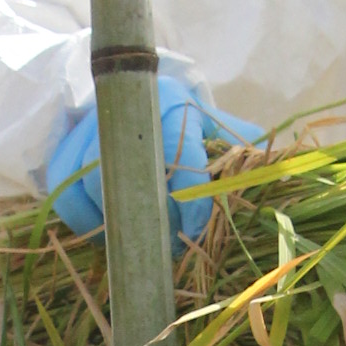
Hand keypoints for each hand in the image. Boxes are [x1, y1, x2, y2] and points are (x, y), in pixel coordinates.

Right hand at [44, 72, 249, 244]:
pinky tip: (108, 234)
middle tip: (168, 245)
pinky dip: (84, 221)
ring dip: (118, 222)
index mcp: (169, 101)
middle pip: (132, 174)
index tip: (195, 232)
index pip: (179, 154)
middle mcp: (124, 109)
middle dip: (152, 217)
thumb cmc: (180, 122)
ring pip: (94, 185)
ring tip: (142, 240)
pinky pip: (66, 195)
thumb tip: (282, 167)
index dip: (190, 199)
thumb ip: (241, 143)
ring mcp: (87, 128)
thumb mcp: (214, 126)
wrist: (130, 100)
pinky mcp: (63, 150)